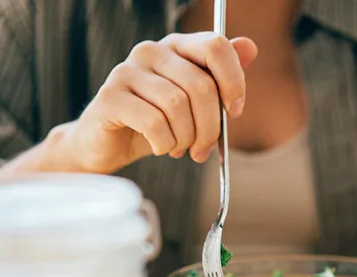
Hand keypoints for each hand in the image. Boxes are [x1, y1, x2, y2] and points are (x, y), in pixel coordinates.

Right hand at [10, 32, 257, 175]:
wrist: (107, 146)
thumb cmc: (154, 124)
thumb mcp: (193, 104)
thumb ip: (219, 77)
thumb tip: (250, 47)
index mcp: (175, 47)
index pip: (215, 46)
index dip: (233, 81)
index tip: (234, 111)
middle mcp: (150, 51)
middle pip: (201, 85)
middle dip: (210, 126)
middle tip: (203, 149)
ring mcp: (127, 71)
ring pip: (178, 105)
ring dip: (186, 138)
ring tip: (179, 148)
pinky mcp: (111, 97)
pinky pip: (154, 122)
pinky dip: (165, 143)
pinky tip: (161, 148)